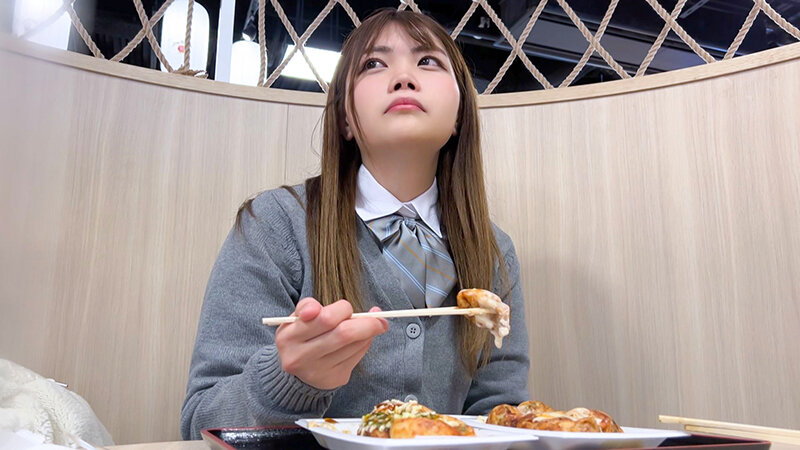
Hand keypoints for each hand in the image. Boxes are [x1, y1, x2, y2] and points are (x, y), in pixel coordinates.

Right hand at [274, 297, 388, 389]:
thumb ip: (308, 306)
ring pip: (355, 346)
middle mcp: (301, 357)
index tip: (347, 308)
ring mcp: (318, 372)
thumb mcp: (296, 317)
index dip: (343, 309)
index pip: (326, 318)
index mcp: (289, 337)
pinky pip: (357, 357)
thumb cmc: (300, 335)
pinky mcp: (333, 380)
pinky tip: (360, 340)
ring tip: (367, 326)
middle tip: (376, 316)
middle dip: (367, 322)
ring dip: (368, 333)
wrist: (295, 369)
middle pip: (344, 334)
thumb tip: (336, 308)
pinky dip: (364, 344)